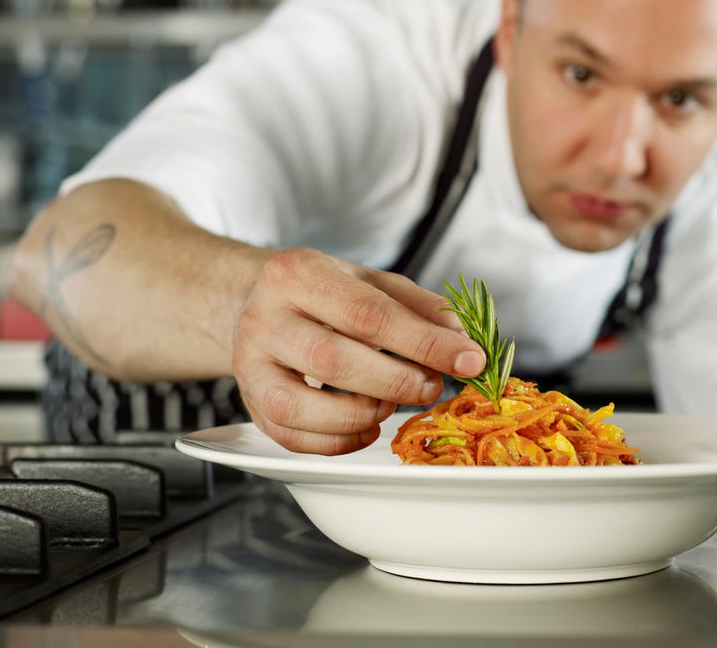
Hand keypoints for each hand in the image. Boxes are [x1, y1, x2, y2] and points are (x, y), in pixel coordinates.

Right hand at [232, 248, 485, 453]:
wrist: (262, 302)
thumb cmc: (326, 293)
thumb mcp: (373, 282)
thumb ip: (420, 308)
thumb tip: (462, 341)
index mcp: (298, 274)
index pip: (369, 314)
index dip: (425, 343)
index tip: (469, 360)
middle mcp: (264, 317)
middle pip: (334, 360)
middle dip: (397, 382)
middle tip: (432, 386)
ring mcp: (248, 364)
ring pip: (302, 407)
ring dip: (363, 414)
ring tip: (392, 402)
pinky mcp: (249, 403)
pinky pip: (291, 438)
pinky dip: (339, 441)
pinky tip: (367, 425)